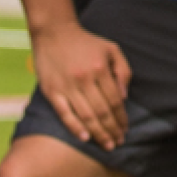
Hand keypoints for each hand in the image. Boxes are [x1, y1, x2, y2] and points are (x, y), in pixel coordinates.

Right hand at [29, 21, 132, 149]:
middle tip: (118, 142)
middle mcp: (84, 78)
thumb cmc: (86, 42)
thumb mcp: (111, 49)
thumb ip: (123, 71)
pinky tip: (85, 138)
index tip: (125, 130)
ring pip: (85, 116)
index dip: (121, 118)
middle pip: (102, 112)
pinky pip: (64, 114)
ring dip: (98, 133)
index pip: (115, 101)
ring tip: (107, 145)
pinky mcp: (51, 90)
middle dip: (112, 130)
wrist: (54, 32)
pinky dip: (75, 128)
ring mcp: (66, 86)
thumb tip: (124, 98)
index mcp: (100, 68)